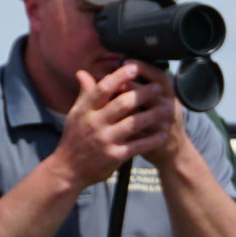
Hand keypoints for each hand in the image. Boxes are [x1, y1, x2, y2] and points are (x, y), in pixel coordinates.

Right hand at [56, 64, 176, 184]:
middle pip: (122, 103)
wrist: (68, 169)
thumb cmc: (74, 138)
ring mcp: (105, 140)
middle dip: (143, 94)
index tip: (134, 67)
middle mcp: (94, 123)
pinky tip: (163, 134)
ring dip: (153, 115)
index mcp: (85, 110)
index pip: (103, 88)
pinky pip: (138, 145)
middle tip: (158, 88)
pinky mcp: (114, 156)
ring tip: (167, 109)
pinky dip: (152, 139)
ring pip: (134, 123)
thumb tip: (82, 72)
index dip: (119, 76)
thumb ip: (84, 94)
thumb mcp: (75, 114)